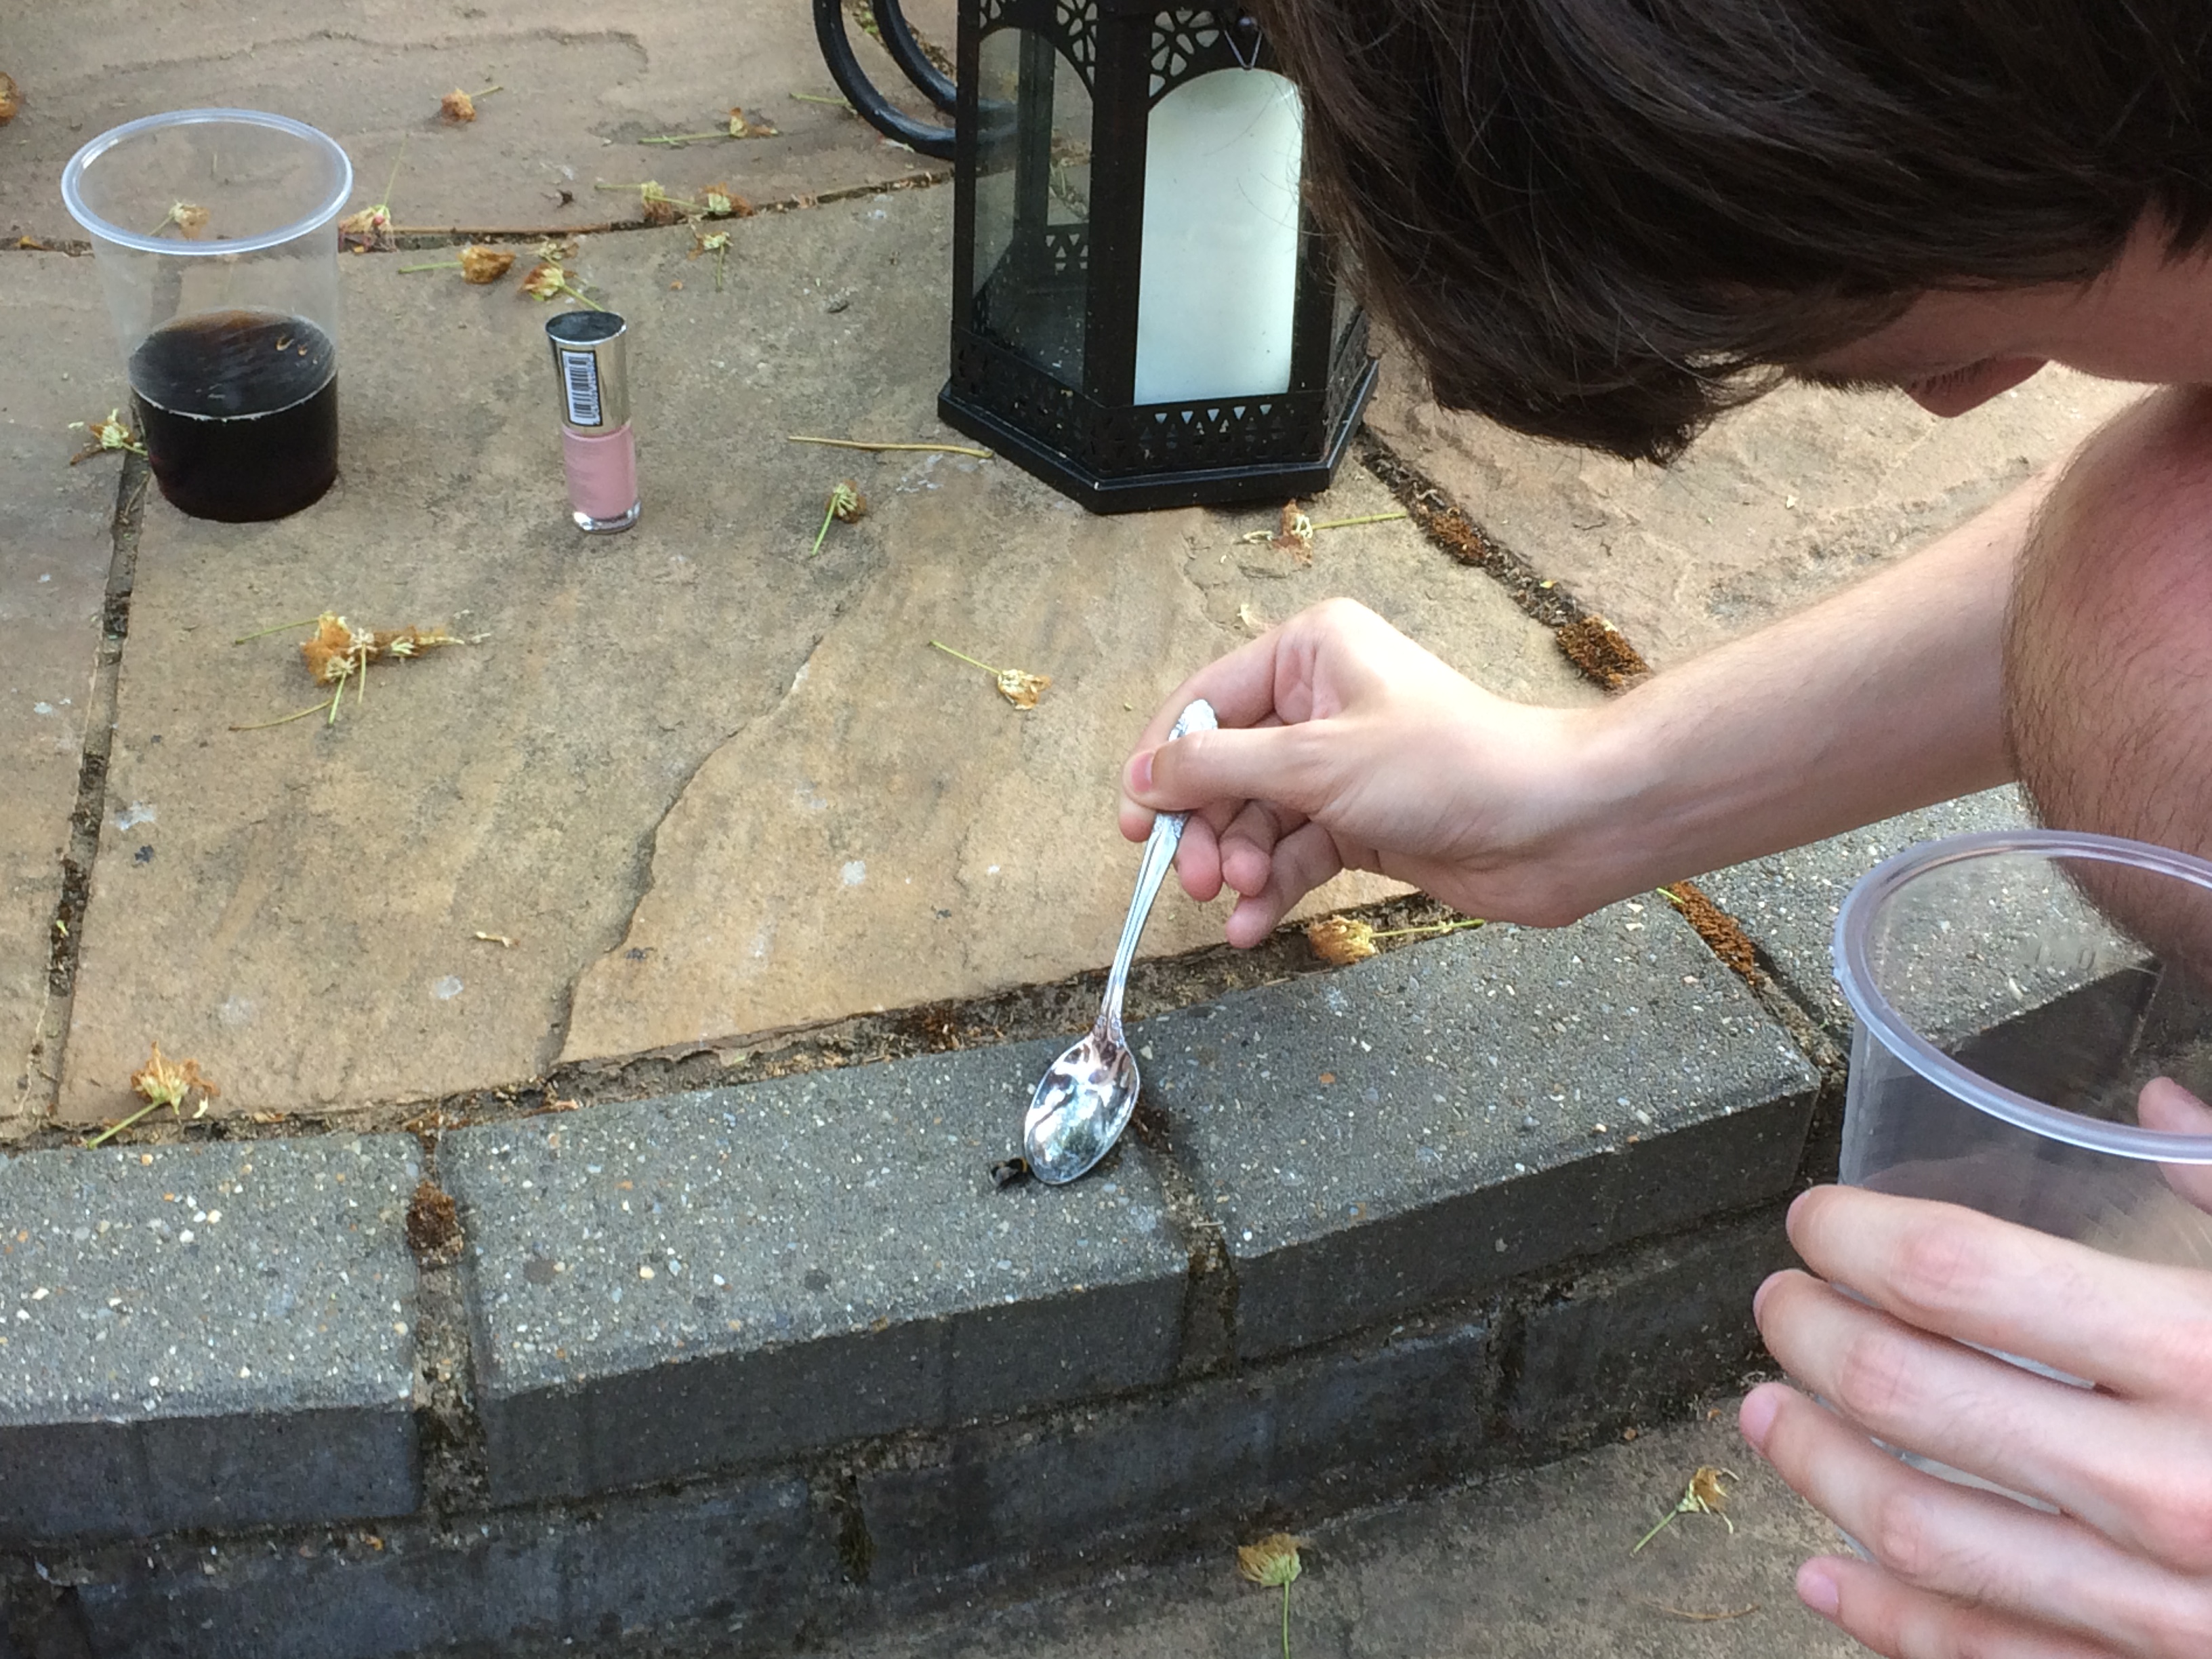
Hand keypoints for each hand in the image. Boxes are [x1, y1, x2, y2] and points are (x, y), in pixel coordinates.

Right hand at [1117, 598, 1618, 945]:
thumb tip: (1144, 776)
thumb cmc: (1446, 766)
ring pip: (1255, 817)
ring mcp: (1340, 766)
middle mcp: (1320, 700)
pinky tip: (1251, 926)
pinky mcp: (1361, 822)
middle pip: (1225, 768)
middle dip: (1204, 826)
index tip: (1133, 822)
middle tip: (1192, 878)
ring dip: (1238, 863)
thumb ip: (1219, 769)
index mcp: (1309, 652)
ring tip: (1236, 899)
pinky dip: (1270, 889)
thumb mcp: (1315, 762)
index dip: (1161, 762)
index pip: (1205, 702)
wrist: (1553, 825)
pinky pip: (1293, 853)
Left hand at [1743, 1169, 2211, 1656]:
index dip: (1857, 1236)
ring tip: (1765, 1413)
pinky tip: (1826, 1574)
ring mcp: (2159, 1606)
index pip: (1959, 1272)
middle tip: (1781, 1306)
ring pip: (1918, 1531)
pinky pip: (1985, 1657)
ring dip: (1815, 1464)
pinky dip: (1885, 1617)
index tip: (1819, 1223)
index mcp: (2200, 1356)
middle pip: (1905, 1391)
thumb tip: (2157, 1110)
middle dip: (1811, 1334)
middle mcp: (2168, 1486)